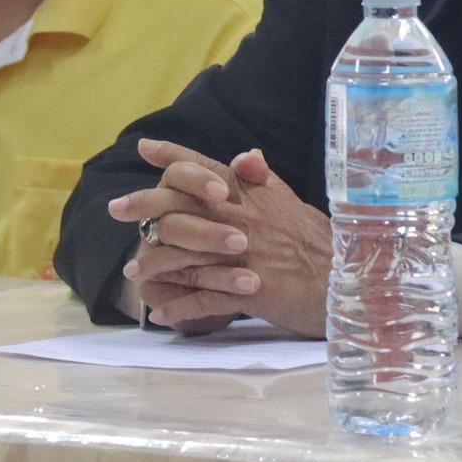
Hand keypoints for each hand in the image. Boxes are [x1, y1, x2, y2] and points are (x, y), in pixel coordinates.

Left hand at [108, 138, 330, 337]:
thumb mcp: (293, 204)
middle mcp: (243, 220)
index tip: (145, 148)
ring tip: (133, 270)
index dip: (175, 156)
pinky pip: (202, 299)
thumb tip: (245, 154)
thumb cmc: (321, 244)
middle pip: (183, 205)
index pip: (208, 169)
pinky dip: (177, 306)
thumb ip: (265, 182)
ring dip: (154, 262)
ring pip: (184, 253)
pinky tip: (158, 313)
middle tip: (116, 208)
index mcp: (255, 197)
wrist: (346, 280)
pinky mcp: (247, 290)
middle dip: (146, 204)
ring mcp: (243, 256)